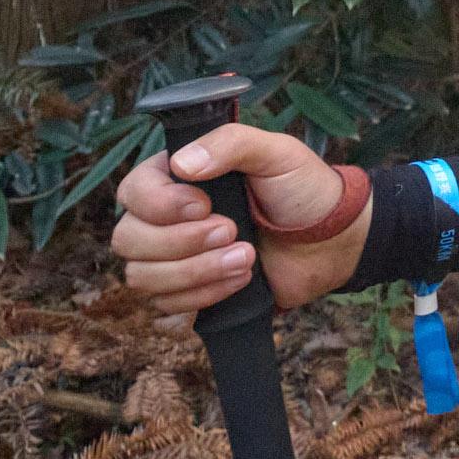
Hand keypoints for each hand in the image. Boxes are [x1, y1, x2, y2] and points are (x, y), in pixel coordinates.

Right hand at [111, 123, 370, 325]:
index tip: (204, 206)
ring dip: (196, 274)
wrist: (330, 240)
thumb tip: (182, 163)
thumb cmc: (301, 189)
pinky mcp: (189, 296)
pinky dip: (194, 305)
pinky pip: (162, 315)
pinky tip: (233, 287)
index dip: (161, 205)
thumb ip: (231, 144)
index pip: (132, 192)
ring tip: (247, 260)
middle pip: (128, 240)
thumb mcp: (276, 152)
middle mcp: (164, 220)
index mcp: (176, 178)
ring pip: (142, 279)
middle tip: (234, 233)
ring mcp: (173, 261)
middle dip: (183, 244)